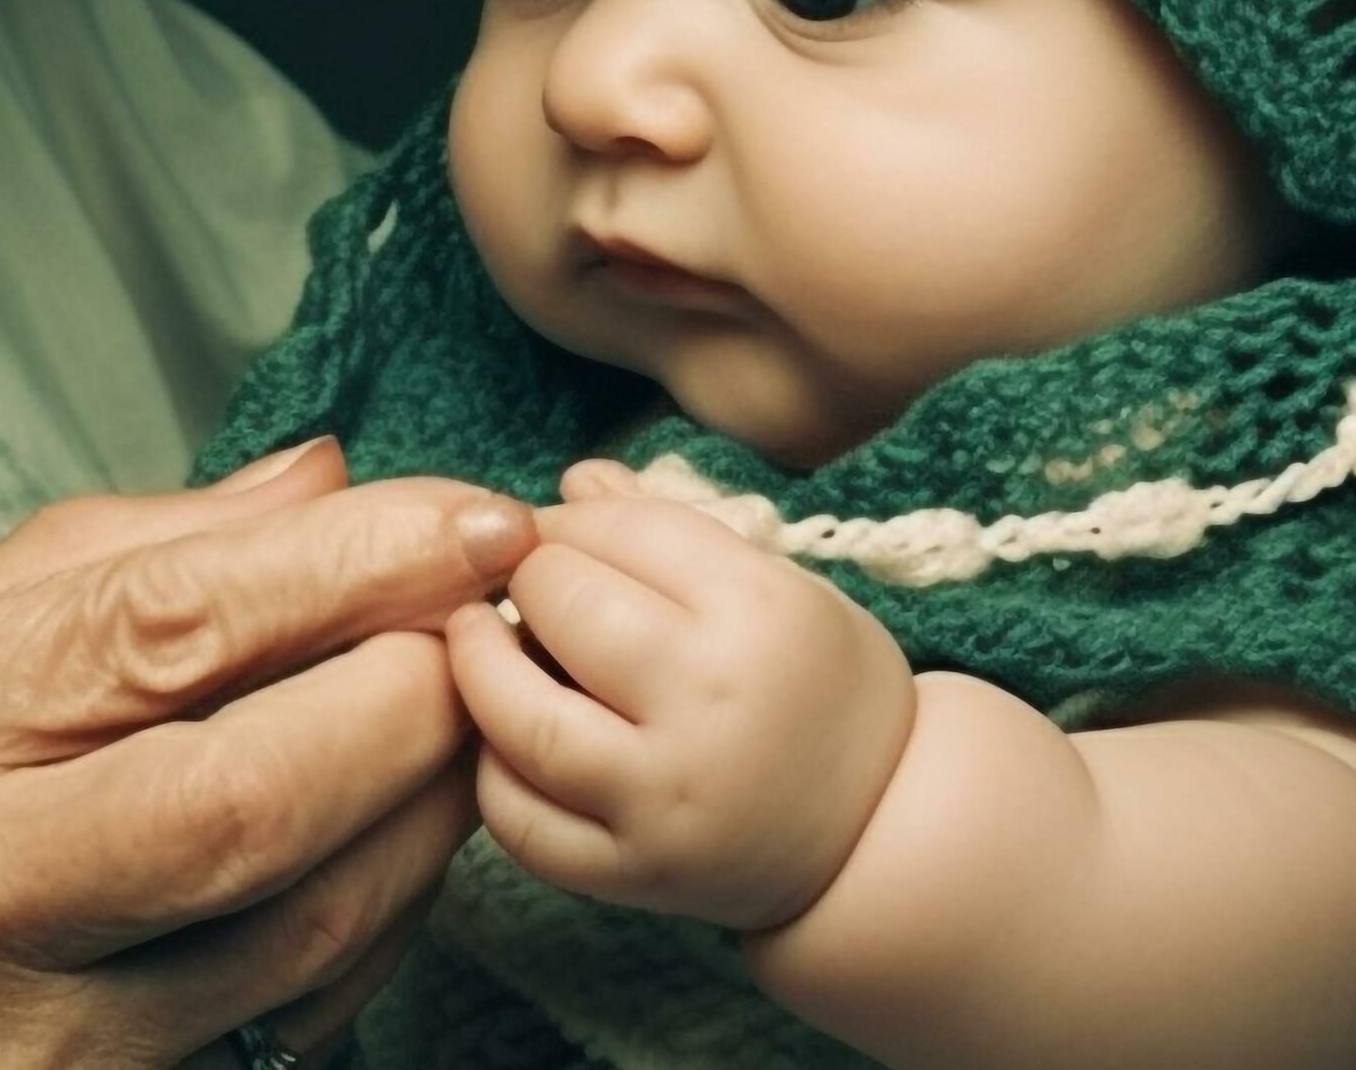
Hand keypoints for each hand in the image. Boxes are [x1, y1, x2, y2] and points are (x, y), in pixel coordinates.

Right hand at [0, 439, 531, 1068]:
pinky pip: (253, 1032)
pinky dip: (343, 941)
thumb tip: (315, 488)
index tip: (470, 513)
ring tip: (451, 727)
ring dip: (412, 825)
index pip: (162, 629)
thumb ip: (95, 568)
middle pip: (255, 796)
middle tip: (482, 624)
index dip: (349, 566)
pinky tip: (369, 865)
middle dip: (412, 700)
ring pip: (287, 933)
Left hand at [445, 459, 915, 930]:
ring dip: (480, 665)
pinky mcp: (634, 873)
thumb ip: (669, 528)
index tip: (559, 535)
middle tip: (526, 587)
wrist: (876, 832)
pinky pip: (520, 819)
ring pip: (521, 715)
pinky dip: (492, 771)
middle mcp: (713, 701)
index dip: (567, 521)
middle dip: (528, 579)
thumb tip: (572, 482)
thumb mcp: (778, 587)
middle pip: (563, 603)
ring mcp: (668, 797)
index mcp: (761, 612)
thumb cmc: (817, 687)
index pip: (618, 529)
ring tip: (481, 642)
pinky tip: (504, 737)